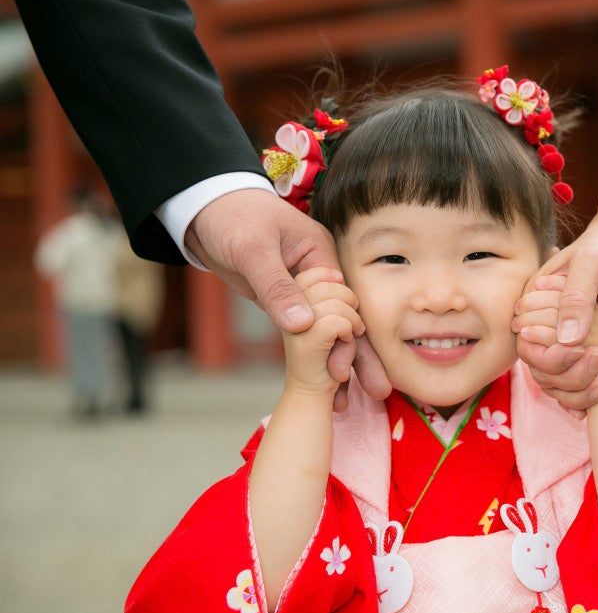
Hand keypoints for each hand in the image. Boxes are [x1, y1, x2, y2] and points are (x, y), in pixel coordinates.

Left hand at [186, 189, 391, 402]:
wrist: (205, 209)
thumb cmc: (233, 218)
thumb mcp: (254, 251)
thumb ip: (278, 288)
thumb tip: (303, 326)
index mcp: (321, 254)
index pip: (345, 303)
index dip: (349, 338)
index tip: (345, 371)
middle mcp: (320, 273)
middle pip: (346, 320)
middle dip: (359, 358)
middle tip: (378, 393)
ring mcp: (304, 288)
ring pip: (328, 331)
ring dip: (339, 362)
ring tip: (345, 402)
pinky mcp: (285, 300)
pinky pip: (307, 331)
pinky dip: (316, 355)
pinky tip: (324, 382)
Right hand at [513, 200, 597, 409]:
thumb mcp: (591, 267)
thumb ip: (577, 300)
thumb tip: (567, 339)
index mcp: (535, 292)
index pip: (526, 332)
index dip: (547, 348)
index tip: (578, 348)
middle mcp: (544, 310)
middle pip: (539, 351)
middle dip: (566, 363)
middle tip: (596, 355)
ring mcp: (564, 322)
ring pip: (558, 359)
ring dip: (579, 369)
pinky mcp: (583, 331)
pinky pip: (577, 357)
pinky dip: (589, 367)